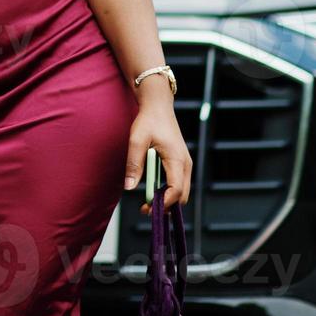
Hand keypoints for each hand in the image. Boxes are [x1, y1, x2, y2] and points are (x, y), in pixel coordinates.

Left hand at [122, 87, 192, 215]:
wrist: (158, 106)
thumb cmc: (148, 121)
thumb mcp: (137, 140)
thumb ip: (134, 163)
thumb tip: (129, 187)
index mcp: (177, 160)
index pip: (176, 190)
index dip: (164, 203)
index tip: (148, 208)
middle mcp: (186, 164)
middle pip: (183, 195)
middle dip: (166, 205)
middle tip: (146, 208)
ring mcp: (185, 164)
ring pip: (182, 191)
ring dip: (167, 199)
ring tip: (147, 201)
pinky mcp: (181, 163)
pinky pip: (179, 183)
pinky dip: (168, 190)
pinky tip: (153, 189)